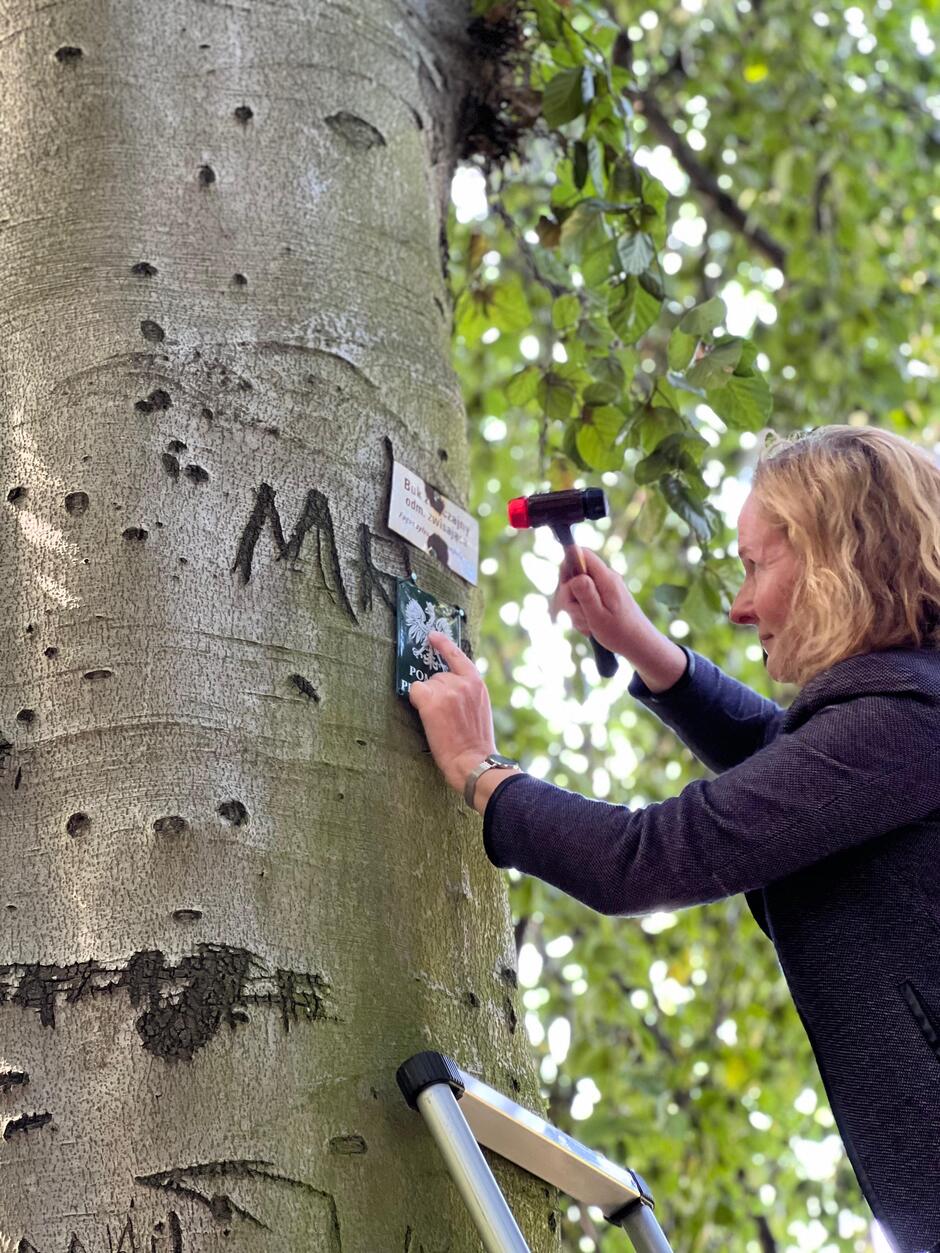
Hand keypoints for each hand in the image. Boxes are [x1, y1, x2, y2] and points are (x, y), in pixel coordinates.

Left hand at [408, 632, 496, 794]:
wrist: (474, 760)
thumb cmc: (476, 740)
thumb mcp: (480, 707)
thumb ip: (467, 691)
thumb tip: (450, 685)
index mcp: (477, 682)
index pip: (457, 656)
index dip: (443, 644)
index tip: (433, 635)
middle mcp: (461, 682)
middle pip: (436, 676)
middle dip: (436, 691)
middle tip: (444, 715)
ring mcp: (446, 690)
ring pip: (425, 685)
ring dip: (427, 699)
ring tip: (440, 720)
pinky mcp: (431, 702)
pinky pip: (415, 691)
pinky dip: (417, 701)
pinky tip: (427, 715)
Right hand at [550, 547, 645, 656]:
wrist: (640, 645)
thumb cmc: (621, 633)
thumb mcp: (599, 616)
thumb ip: (586, 595)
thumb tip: (576, 575)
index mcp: (606, 579)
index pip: (582, 554)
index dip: (567, 566)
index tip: (565, 588)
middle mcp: (604, 579)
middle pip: (574, 575)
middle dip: (568, 596)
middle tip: (579, 613)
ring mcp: (603, 588)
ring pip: (575, 591)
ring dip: (575, 610)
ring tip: (588, 624)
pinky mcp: (602, 598)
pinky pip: (582, 601)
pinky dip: (581, 614)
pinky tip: (590, 626)